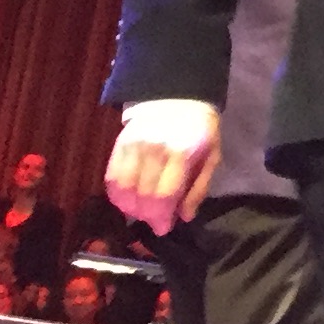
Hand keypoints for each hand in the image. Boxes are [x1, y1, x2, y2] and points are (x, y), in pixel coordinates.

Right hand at [105, 99, 222, 233]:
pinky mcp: (119, 144)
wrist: (178, 95)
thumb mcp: (211, 156)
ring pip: (124, 189)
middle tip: (155, 221)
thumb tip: (185, 217)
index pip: (164, 195)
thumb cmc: (200, 130)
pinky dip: (116, 194)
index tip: (163, 228)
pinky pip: (111, 176)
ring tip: (141, 212)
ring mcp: (133, 146)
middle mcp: (153, 150)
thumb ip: (199, 187)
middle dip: (148, 215)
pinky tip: (125, 201)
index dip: (161, 217)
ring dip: (130, 208)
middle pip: (142, 196)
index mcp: (180, 153)